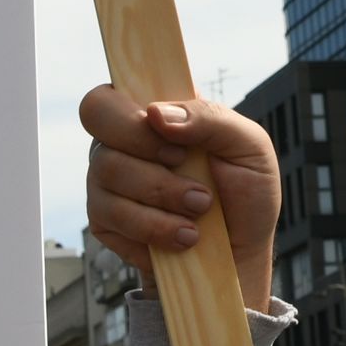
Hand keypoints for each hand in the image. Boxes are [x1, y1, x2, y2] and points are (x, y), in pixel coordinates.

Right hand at [78, 87, 281, 306]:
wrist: (240, 254)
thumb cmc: (246, 193)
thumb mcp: (249, 146)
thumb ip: (208, 118)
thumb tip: (154, 112)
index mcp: (155, 112)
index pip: (112, 90)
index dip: (132, 113)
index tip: (178, 146)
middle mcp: (123, 140)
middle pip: (96, 118)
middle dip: (148, 152)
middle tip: (191, 177)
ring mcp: (108, 179)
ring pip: (107, 171)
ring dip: (163, 196)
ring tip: (200, 212)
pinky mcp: (105, 220)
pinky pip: (110, 216)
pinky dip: (155, 228)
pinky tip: (183, 236)